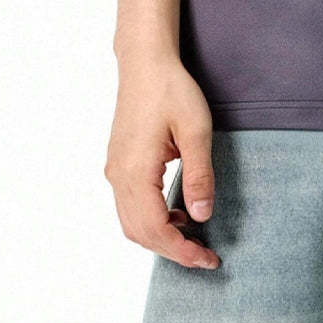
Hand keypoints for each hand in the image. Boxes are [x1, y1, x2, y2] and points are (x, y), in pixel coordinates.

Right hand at [104, 54, 220, 270]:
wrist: (145, 63)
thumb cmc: (171, 90)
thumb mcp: (196, 130)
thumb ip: (199, 175)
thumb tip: (202, 216)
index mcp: (135, 172)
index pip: (156, 229)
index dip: (182, 250)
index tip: (208, 259)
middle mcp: (118, 177)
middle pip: (140, 233)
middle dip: (172, 250)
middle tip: (205, 256)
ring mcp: (115, 171)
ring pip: (132, 223)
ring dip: (160, 236)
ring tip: (193, 237)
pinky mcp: (118, 164)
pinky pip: (130, 206)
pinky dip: (151, 219)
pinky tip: (176, 212)